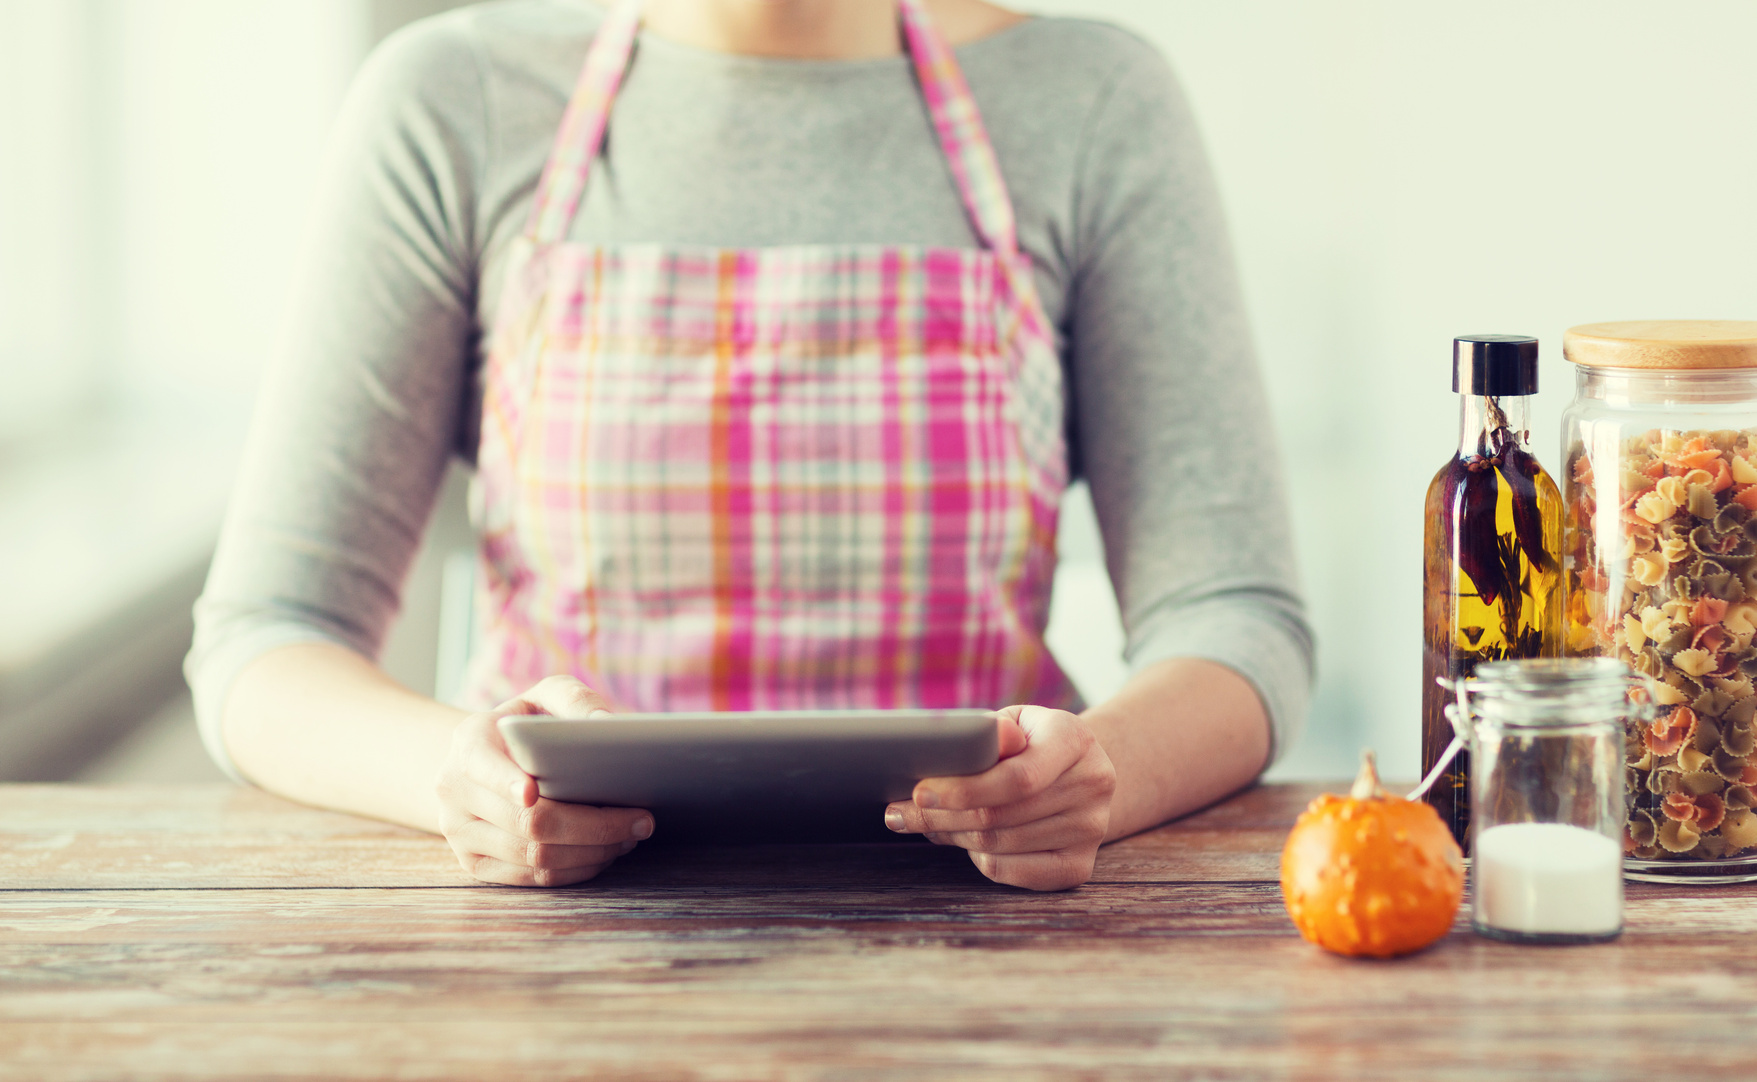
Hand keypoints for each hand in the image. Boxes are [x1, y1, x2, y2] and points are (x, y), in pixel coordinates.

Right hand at [436, 676, 653, 885]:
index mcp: (468, 742)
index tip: (532, 792)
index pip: (483, 766)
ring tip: (631, 835)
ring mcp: (459, 833)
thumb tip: (606, 724)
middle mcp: (454, 789)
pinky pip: (532, 878)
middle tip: (642, 820)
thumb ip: (573, 699)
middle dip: (594, 826)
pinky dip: (577, 870)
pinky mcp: (475, 864)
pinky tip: (605, 852)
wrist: (484, 761)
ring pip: (534, 856)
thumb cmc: (525, 725)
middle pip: (528, 822)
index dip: (506, 783)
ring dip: (592, 852)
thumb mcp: (545, 697)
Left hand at [883, 705, 1115, 890]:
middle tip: (899, 813)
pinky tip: (963, 841)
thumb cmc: (1031, 741)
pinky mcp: (1080, 865)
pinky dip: (979, 859)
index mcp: (1075, 739)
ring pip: (1001, 845)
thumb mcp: (1015, 721)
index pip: (1017, 778)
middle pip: (1001, 816)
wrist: (1078, 769)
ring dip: (952, 837)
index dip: (965, 789)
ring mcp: (1092, 829)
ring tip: (924, 822)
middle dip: (941, 817)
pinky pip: (1014, 872)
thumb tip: (952, 745)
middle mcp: (1093, 784)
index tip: (919, 793)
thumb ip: (988, 732)